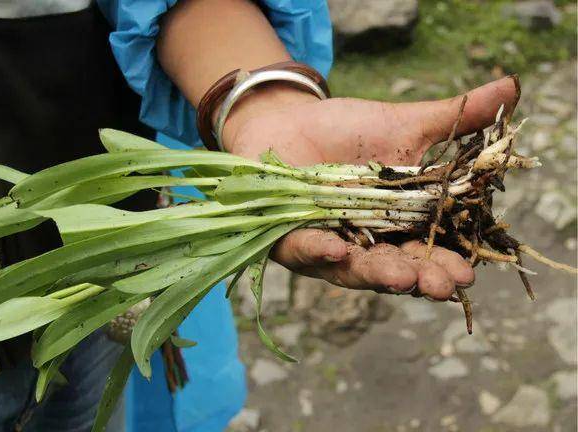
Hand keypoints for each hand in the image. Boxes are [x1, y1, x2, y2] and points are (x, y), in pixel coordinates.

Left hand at [222, 76, 518, 299]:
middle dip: (418, 278)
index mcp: (397, 225)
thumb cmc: (349, 130)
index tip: (470, 272)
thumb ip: (453, 119)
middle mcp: (365, 244)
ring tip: (403, 278)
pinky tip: (337, 250)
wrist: (291, 121)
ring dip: (378, 274)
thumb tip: (512, 88)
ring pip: (353, 268)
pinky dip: (318, 251)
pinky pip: (303, 250)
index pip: (428, 251)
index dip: (447, 263)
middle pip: (395, 268)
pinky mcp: (288, 239)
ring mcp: (327, 245)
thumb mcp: (404, 125)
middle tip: (441, 284)